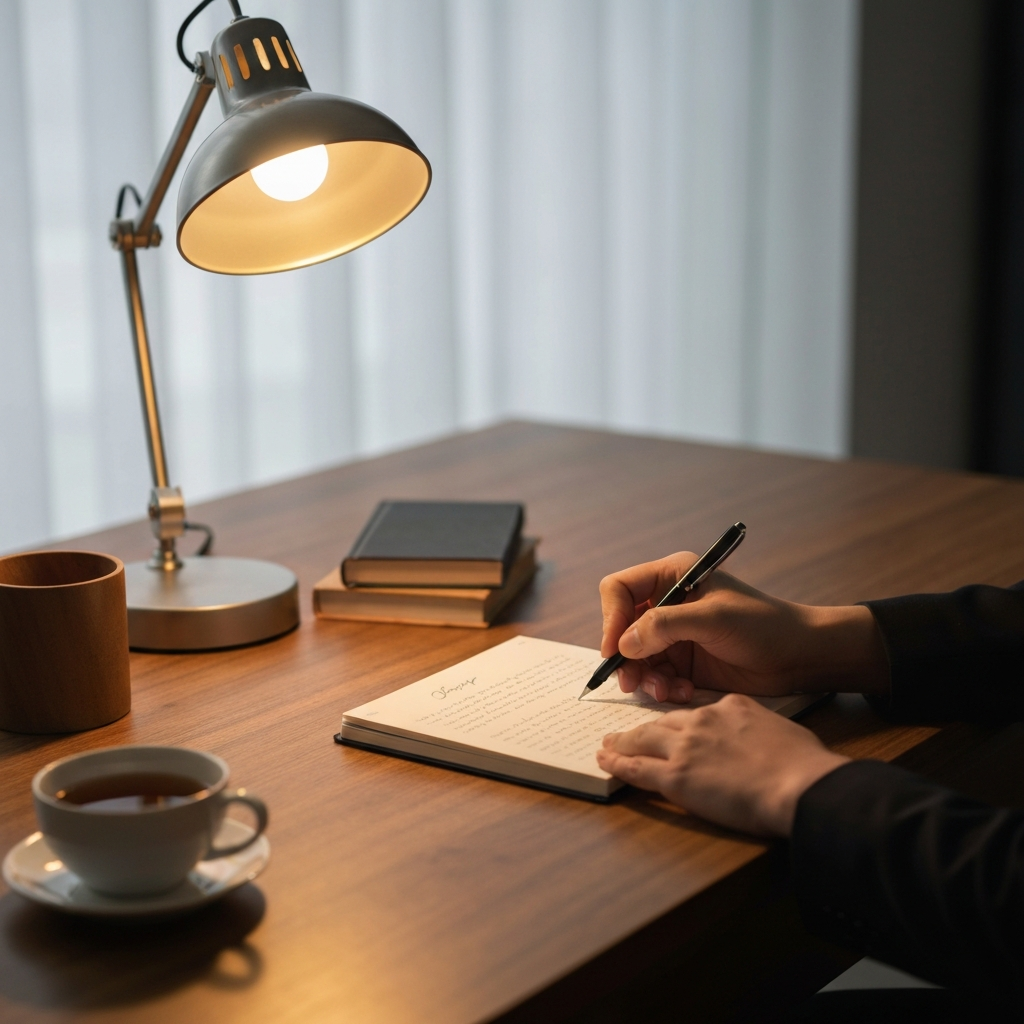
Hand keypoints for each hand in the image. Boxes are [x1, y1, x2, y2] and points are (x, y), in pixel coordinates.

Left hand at [596, 694, 848, 835]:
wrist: (799, 784)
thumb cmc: (804, 764)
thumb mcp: (783, 729)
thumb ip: (761, 732)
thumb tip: (763, 744)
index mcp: (731, 706)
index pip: (698, 711)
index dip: (684, 723)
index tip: (676, 729)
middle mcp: (703, 720)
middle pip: (664, 722)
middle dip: (644, 728)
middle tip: (627, 732)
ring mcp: (686, 747)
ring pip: (643, 739)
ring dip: (622, 742)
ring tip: (608, 745)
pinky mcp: (676, 775)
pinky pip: (637, 768)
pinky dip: (617, 764)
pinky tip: (605, 762)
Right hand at [600, 553, 888, 702]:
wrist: (799, 657)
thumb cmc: (763, 625)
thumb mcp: (713, 618)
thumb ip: (665, 625)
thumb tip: (625, 643)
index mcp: (672, 576)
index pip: (620, 589)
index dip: (612, 617)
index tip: (615, 648)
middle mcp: (667, 603)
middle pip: (622, 627)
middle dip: (626, 656)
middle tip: (632, 681)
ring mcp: (673, 634)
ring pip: (635, 656)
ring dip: (644, 676)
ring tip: (664, 691)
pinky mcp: (682, 662)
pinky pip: (655, 676)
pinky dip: (662, 687)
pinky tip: (682, 692)